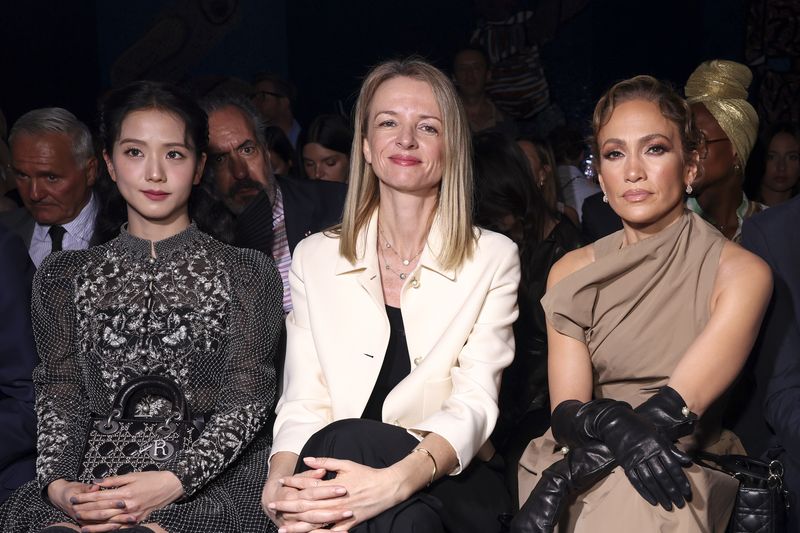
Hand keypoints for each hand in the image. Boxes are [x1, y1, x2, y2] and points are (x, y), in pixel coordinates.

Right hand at [47, 479, 127, 529]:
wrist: (59, 498)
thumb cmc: (69, 492)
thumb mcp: (76, 487)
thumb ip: (87, 487)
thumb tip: (96, 485)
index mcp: (79, 503)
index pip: (99, 503)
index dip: (111, 502)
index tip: (124, 501)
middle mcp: (81, 515)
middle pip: (103, 515)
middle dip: (118, 514)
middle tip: (132, 512)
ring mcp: (85, 522)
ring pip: (104, 524)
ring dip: (118, 522)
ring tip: (132, 519)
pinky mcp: (88, 525)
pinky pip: (101, 529)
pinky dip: (110, 528)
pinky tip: (120, 526)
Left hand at [70, 471, 183, 527]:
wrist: (170, 486)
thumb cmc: (153, 479)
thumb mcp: (132, 475)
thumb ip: (113, 481)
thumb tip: (97, 483)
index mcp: (126, 493)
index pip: (100, 497)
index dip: (85, 498)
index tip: (75, 498)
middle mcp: (128, 506)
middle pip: (101, 510)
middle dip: (85, 511)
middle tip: (73, 511)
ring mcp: (132, 515)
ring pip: (108, 522)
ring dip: (94, 524)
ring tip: (81, 525)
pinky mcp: (137, 521)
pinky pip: (119, 527)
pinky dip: (108, 530)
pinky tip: (100, 530)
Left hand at [270, 457, 404, 530]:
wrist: (387, 488)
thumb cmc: (366, 474)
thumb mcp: (346, 464)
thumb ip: (326, 462)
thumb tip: (307, 460)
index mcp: (333, 486)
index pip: (308, 485)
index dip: (293, 484)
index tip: (280, 483)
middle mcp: (334, 502)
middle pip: (306, 506)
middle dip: (288, 506)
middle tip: (272, 506)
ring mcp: (341, 515)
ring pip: (315, 523)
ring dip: (297, 526)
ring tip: (282, 528)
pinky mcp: (348, 525)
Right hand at [551, 399, 691, 510]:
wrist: (615, 421)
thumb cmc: (639, 426)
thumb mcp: (658, 432)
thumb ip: (672, 448)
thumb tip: (688, 461)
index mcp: (658, 445)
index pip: (673, 466)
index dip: (681, 481)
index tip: (687, 492)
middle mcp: (647, 453)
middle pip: (662, 476)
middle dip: (672, 492)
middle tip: (680, 504)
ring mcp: (635, 459)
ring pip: (650, 481)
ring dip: (660, 494)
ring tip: (668, 505)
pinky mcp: (625, 463)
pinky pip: (636, 480)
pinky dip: (644, 492)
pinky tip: (652, 500)